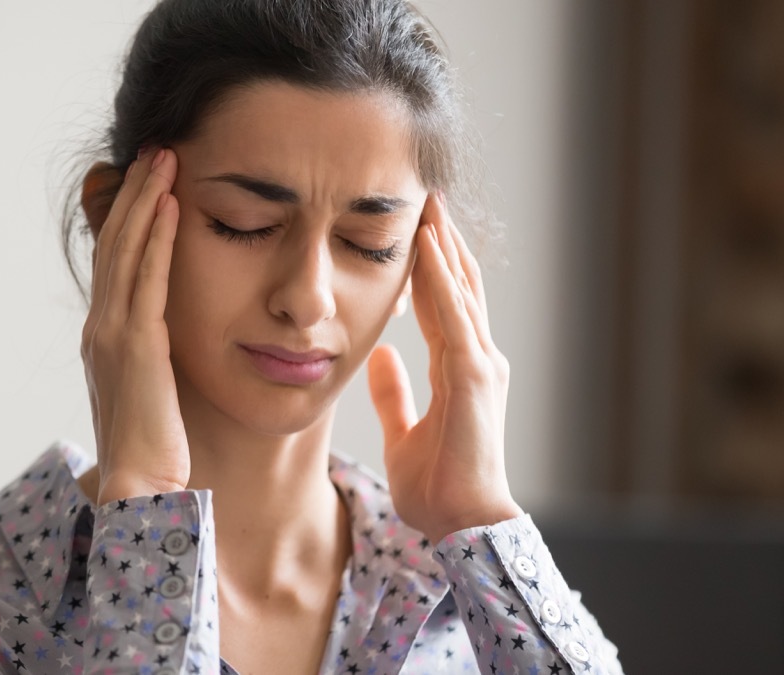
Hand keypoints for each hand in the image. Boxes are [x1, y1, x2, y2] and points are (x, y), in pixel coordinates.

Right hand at [80, 146, 190, 504]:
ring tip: (164, 159)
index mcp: (104, 337)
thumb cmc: (155, 448)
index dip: (129, 218)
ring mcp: (112, 334)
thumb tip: (173, 338)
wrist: (140, 488)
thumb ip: (156, 357)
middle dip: (135, 194)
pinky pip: (148, 278)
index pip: (115, 262)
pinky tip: (170, 204)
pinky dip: (156, 237)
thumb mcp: (152, 390)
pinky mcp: (136, 345)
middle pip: (115, 244)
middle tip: (155, 151)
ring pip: (127, 251)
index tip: (149, 182)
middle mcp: (100, 327)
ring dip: (145, 200)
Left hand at [367, 193, 521, 542]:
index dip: (428, 267)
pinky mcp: (473, 376)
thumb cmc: (439, 487)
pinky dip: (440, 280)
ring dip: (443, 245)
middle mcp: (476, 358)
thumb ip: (395, 394)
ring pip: (460, 290)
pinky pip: (453, 317)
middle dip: (441, 241)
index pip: (441, 305)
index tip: (413, 230)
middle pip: (457, 286)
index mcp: (459, 370)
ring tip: (427, 203)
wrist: (463, 522)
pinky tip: (426, 247)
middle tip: (424, 196)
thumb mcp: (404, 432)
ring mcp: (479, 364)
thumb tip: (381, 357)